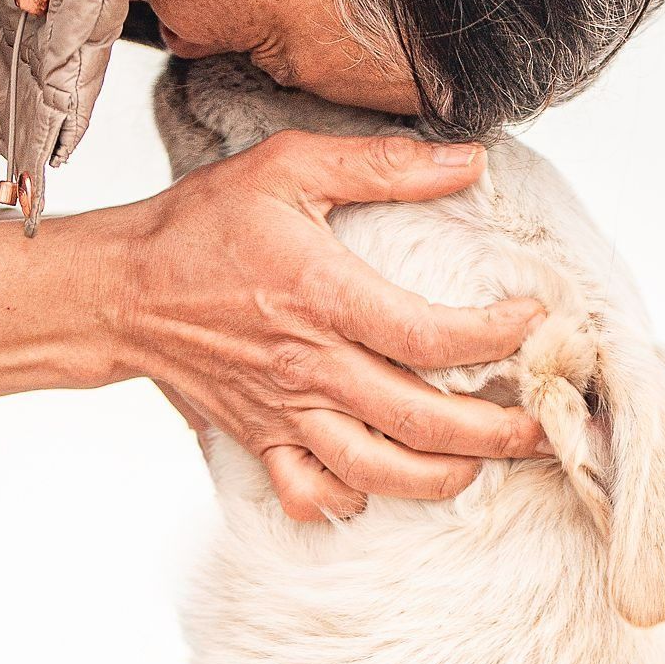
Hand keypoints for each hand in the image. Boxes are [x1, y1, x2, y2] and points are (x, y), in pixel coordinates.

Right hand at [121, 130, 543, 518]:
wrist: (118, 289)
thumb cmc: (201, 224)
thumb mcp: (289, 165)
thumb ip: (382, 164)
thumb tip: (468, 160)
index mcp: (324, 296)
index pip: (433, 337)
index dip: (498, 337)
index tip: (533, 320)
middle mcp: (310, 366)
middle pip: (424, 422)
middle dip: (498, 433)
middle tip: (545, 428)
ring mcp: (285, 412)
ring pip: (379, 472)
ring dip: (444, 480)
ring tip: (488, 467)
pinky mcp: (260, 438)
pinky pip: (310, 494)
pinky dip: (351, 503)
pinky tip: (384, 488)